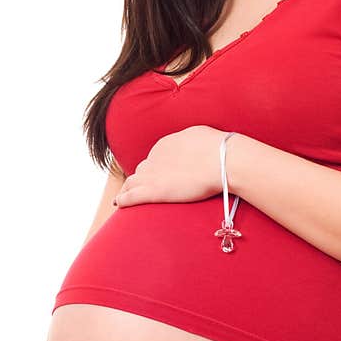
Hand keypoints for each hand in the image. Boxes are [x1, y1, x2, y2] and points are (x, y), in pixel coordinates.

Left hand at [113, 125, 227, 207]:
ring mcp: (151, 175)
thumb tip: (195, 143)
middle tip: (140, 189)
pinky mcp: (153, 191)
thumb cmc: (219, 149)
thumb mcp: (202, 136)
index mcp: (166, 144)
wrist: (222, 161)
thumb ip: (192, 141)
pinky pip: (130, 196)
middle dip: (141, 179)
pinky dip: (122, 200)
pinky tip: (118, 204)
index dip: (155, 169)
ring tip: (122, 198)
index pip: (155, 158)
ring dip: (127, 189)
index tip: (158, 177)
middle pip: (142, 170)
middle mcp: (154, 157)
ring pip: (131, 182)